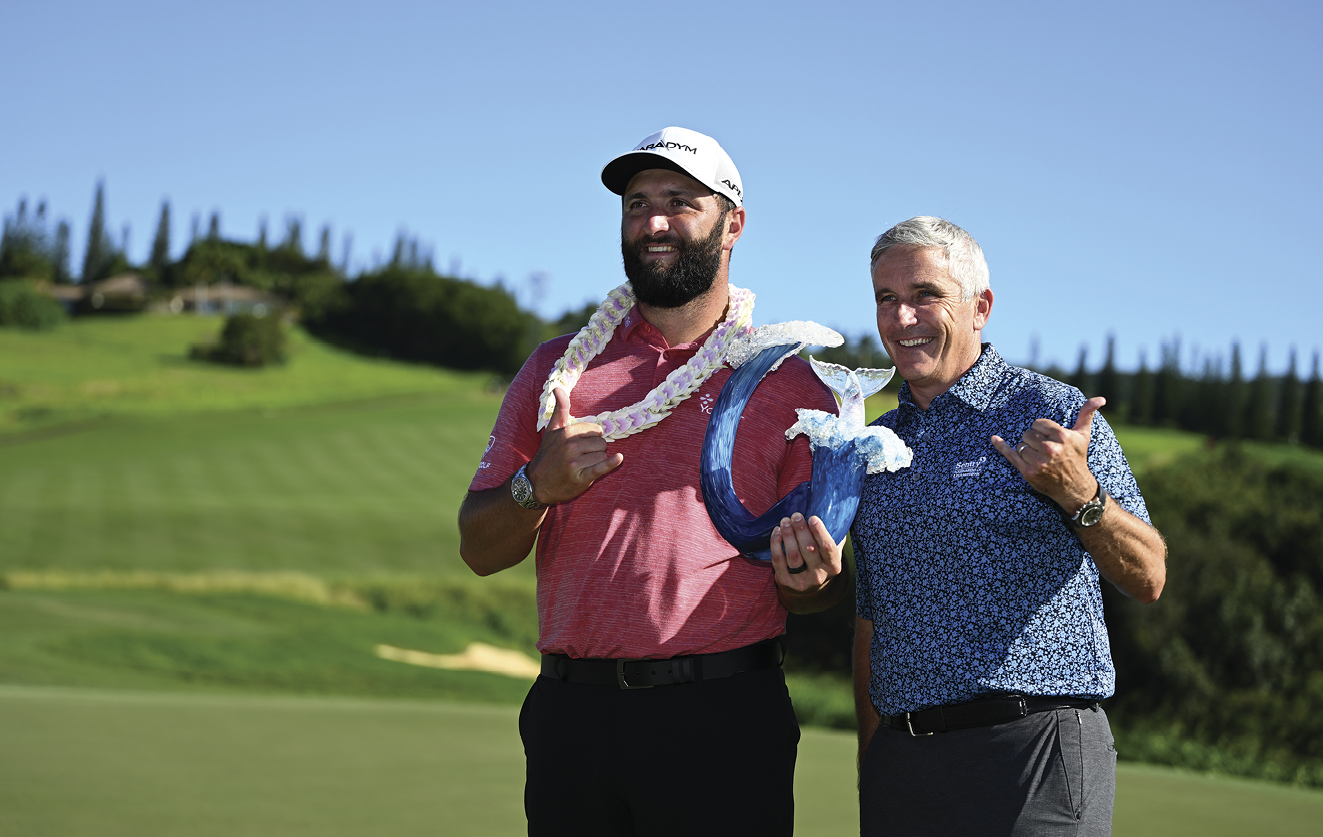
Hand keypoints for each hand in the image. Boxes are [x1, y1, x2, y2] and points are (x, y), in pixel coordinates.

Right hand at [526, 387, 623, 504]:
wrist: (536, 484)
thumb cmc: (547, 455)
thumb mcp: (551, 430)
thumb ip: (560, 409)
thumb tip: (557, 387)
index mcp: (566, 433)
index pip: (596, 430)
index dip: (592, 438)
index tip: (582, 445)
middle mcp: (571, 447)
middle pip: (601, 443)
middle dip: (595, 450)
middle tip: (580, 458)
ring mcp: (575, 463)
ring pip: (602, 456)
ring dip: (597, 462)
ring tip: (582, 467)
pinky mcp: (580, 478)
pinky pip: (600, 467)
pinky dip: (611, 464)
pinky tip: (619, 459)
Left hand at [770, 513, 841, 592]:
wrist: (806, 588)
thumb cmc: (819, 561)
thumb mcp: (831, 553)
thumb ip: (834, 536)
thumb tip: (833, 513)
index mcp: (833, 566)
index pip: (828, 548)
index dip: (820, 532)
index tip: (812, 518)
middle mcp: (819, 575)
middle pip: (809, 549)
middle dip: (801, 530)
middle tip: (796, 516)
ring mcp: (801, 581)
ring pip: (793, 554)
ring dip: (788, 535)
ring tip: (785, 521)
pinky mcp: (785, 582)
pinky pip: (778, 560)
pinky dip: (776, 543)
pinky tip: (777, 531)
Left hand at [992, 396, 1102, 512]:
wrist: (1075, 488)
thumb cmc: (1077, 458)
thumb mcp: (1083, 435)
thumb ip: (1087, 414)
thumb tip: (1100, 398)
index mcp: (1062, 436)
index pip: (1038, 423)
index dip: (1042, 430)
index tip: (1049, 438)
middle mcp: (1050, 449)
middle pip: (1028, 433)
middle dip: (1033, 439)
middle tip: (1044, 449)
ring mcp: (1039, 462)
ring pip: (1021, 445)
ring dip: (1026, 449)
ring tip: (1039, 457)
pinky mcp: (1029, 473)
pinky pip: (1011, 455)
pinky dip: (1001, 447)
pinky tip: (994, 439)